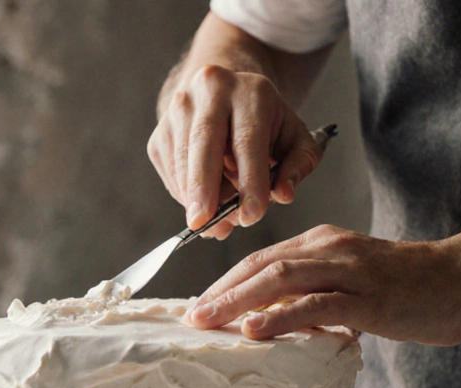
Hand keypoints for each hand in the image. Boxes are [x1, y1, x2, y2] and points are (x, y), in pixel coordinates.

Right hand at [148, 65, 324, 238]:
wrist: (226, 94)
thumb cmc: (264, 122)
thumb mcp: (295, 138)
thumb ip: (299, 165)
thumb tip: (284, 194)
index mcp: (250, 91)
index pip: (247, 141)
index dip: (249, 181)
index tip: (251, 216)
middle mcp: (210, 91)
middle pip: (203, 143)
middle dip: (205, 188)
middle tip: (206, 223)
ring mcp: (178, 110)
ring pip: (182, 161)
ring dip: (196, 199)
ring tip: (215, 223)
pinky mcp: (161, 132)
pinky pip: (169, 171)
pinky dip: (184, 194)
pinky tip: (203, 203)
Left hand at [183, 225, 460, 345]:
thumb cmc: (409, 288)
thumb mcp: (352, 285)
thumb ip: (314, 295)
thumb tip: (272, 319)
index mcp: (322, 244)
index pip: (260, 259)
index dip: (224, 282)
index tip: (199, 307)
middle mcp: (329, 249)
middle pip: (260, 266)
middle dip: (219, 292)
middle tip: (190, 318)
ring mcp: (348, 271)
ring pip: (278, 280)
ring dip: (236, 302)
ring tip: (208, 323)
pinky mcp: (367, 297)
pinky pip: (315, 304)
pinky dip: (280, 317)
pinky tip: (254, 331)